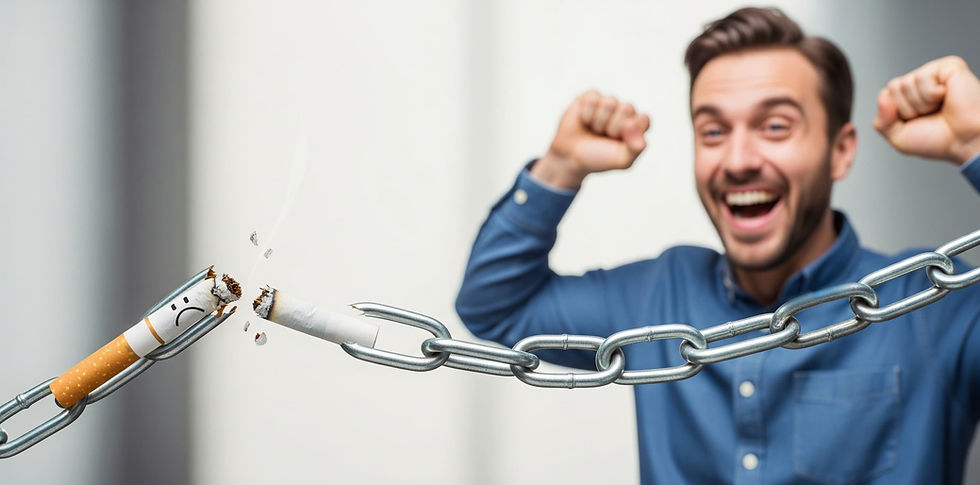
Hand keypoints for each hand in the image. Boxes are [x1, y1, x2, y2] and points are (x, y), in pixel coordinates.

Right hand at [531, 91, 650, 188]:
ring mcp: (607, 103)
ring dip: (599, 122)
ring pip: (610, 102)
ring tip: (595, 130)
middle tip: (605, 136)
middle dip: (613, 127)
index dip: (631, 131)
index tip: (619, 141)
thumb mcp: (621, 161)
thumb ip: (636, 148)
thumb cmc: (598, 158)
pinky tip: (585, 122)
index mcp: (636, 126)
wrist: (570, 158)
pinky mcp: (590, 97)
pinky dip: (587, 114)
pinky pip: (593, 98)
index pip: (643, 119)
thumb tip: (633, 124)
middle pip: (627, 108)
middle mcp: (623, 112)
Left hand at [874, 56, 979, 165]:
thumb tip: (882, 96)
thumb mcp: (898, 137)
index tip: (917, 122)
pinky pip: (923, 77)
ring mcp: (934, 73)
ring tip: (939, 107)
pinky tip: (946, 97)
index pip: (885, 95)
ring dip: (921, 103)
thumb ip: (881, 121)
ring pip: (905, 83)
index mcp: (909, 97)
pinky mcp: (948, 66)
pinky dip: (931, 94)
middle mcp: (921, 84)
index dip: (897, 114)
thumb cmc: (939, 140)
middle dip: (908, 108)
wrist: (965, 142)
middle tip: (930, 115)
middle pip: (893, 87)